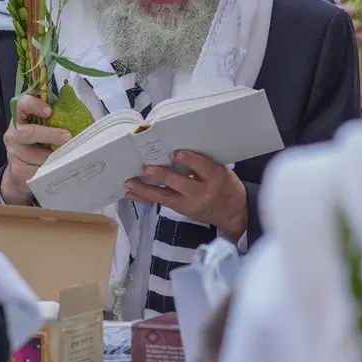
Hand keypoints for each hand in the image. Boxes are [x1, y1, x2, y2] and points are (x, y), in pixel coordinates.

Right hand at [1, 94, 70, 205]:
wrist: (22, 172)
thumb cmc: (39, 145)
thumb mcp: (45, 129)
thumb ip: (56, 119)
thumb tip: (82, 117)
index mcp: (20, 118)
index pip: (22, 104)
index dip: (34, 105)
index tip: (49, 111)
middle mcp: (13, 134)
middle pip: (29, 132)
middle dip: (51, 135)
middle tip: (68, 137)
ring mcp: (13, 153)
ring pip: (36, 155)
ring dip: (54, 157)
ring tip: (68, 158)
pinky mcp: (16, 171)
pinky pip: (36, 171)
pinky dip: (50, 171)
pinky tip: (58, 171)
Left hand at [124, 150, 247, 240]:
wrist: (232, 212)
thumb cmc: (226, 185)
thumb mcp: (222, 171)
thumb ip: (204, 163)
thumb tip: (178, 148)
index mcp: (216, 179)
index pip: (203, 168)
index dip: (189, 160)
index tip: (176, 152)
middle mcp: (201, 193)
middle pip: (180, 184)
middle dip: (162, 176)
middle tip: (147, 168)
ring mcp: (189, 204)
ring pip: (165, 196)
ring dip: (145, 190)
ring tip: (129, 183)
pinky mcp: (180, 209)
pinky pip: (160, 202)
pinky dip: (144, 197)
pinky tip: (131, 194)